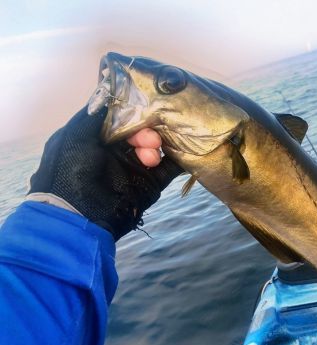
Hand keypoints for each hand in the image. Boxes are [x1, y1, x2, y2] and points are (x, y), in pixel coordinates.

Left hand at [28, 106, 183, 239]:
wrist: (79, 217)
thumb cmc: (69, 171)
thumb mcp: (74, 138)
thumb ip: (92, 115)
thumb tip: (107, 91)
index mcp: (96, 139)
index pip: (121, 118)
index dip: (132, 111)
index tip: (144, 106)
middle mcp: (116, 151)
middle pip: (140, 131)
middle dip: (147, 132)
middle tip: (150, 139)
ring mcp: (134, 168)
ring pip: (155, 147)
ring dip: (156, 146)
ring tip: (152, 156)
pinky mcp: (149, 185)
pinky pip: (168, 168)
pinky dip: (177, 159)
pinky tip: (183, 152)